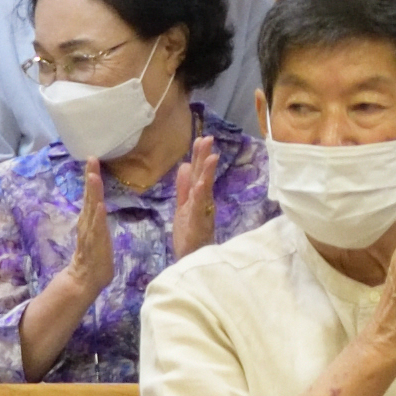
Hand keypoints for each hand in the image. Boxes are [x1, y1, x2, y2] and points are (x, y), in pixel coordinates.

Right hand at [61, 162, 114, 300]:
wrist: (85, 280)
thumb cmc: (95, 258)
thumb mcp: (98, 234)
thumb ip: (96, 220)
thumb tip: (97, 205)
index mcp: (89, 219)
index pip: (91, 194)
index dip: (92, 177)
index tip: (93, 159)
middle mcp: (87, 222)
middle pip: (89, 196)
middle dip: (90, 177)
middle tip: (91, 159)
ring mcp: (90, 232)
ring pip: (91, 208)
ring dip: (93, 192)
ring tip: (93, 176)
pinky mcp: (95, 243)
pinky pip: (96, 227)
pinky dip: (97, 215)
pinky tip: (99, 204)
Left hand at [171, 135, 220, 258]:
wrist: (192, 258)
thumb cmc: (189, 233)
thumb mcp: (184, 206)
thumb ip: (184, 187)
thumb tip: (184, 166)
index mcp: (197, 197)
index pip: (198, 174)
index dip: (199, 157)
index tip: (201, 138)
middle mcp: (202, 202)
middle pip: (203, 177)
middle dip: (204, 158)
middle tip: (207, 138)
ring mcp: (201, 212)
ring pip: (204, 189)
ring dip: (207, 173)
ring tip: (211, 156)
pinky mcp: (197, 224)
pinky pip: (199, 208)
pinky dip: (200, 196)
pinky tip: (201, 185)